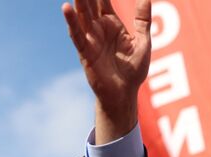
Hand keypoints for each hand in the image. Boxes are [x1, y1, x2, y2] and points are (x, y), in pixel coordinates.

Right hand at [61, 0, 151, 141]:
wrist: (125, 93)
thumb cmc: (134, 70)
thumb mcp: (143, 42)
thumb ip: (142, 20)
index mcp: (112, 24)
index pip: (103, 1)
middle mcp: (99, 29)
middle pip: (90, 4)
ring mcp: (91, 39)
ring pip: (82, 15)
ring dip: (78, 1)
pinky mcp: (85, 52)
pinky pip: (77, 35)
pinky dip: (71, 22)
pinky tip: (66, 8)